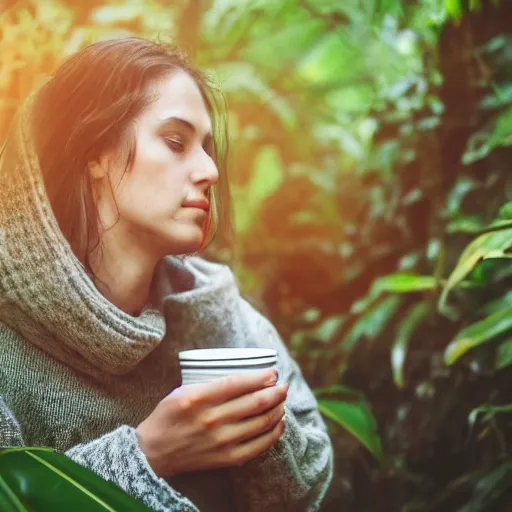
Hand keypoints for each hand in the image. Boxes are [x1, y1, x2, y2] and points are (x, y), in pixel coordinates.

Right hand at [136, 369, 287, 476]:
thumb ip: (210, 384)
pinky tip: (279, 423)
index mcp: (199, 397)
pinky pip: (259, 445)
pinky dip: (274, 432)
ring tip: (282, 401)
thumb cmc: (169, 416)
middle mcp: (211, 419)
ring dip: (278, 409)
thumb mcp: (182, 391)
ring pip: (261, 422)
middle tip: (284, 385)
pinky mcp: (227, 458)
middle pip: (255, 402)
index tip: (273, 372)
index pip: (238, 383)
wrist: (154, 452)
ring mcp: (221, 440)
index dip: (260, 377)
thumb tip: (244, 376)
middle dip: (276, 391)